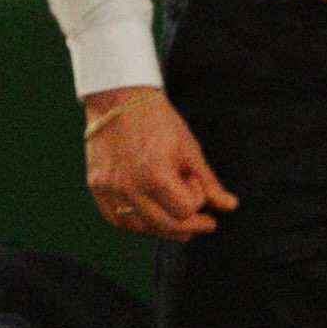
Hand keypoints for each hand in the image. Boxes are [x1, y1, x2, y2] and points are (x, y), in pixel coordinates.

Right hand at [86, 89, 237, 242]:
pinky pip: (117, 219)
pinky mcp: (96, 188)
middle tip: (202, 223)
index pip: (185, 210)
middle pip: (164, 225)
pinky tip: (150, 217)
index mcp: (155, 175)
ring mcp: (110, 189)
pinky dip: (136, 223)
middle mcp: (129, 187)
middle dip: (188, 227)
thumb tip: (230, 206)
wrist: (119, 99)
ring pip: (140, 228)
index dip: (197, 201)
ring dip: (162, 229)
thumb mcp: (189, 148)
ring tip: (177, 221)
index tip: (195, 185)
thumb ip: (208, 182)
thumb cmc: (158, 120)